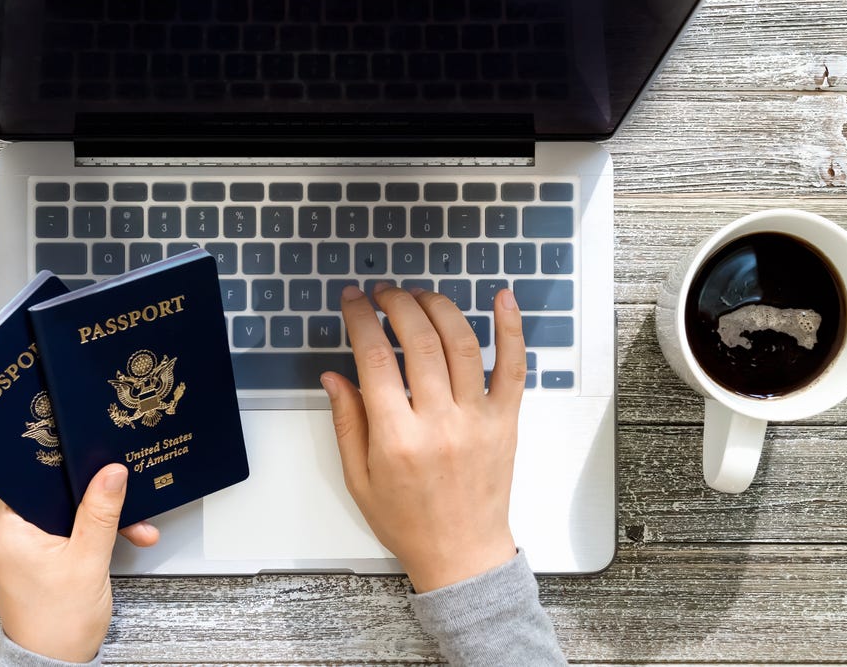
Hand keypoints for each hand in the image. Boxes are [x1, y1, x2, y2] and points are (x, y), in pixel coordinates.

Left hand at [0, 464, 159, 661]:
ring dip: (94, 517)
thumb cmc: (58, 623)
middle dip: (93, 499)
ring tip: (125, 528)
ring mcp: (10, 540)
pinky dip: (83, 531)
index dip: (72, 467)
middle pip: (52, 490)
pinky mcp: (23, 551)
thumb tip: (111, 472)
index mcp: (3, 525)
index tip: (101, 467)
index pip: (37, 472)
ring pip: (59, 508)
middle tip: (124, 506)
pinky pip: (56, 525)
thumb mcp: (88, 558)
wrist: (53, 661)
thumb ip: (100, 510)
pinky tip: (109, 537)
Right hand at [321, 284, 524, 592]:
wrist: (462, 554)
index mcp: (397, 439)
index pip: (375, 359)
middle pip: (420, 341)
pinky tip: (502, 298)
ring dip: (438, 307)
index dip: (361, 319)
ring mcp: (478, 419)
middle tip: (383, 293)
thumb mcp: (358, 478)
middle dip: (397, 305)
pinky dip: (511, 329)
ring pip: (462, 344)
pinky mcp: (505, 421)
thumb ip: (346, 422)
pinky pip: (513, 367)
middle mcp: (440, 424)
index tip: (353, 300)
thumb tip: (333, 374)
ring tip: (418, 296)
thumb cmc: (408, 521)